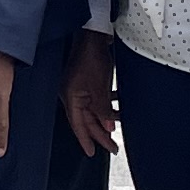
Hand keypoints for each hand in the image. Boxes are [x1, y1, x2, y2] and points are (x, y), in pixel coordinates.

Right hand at [66, 31, 117, 157]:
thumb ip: (103, 110)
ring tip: (119, 128)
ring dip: (106, 118)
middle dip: (100, 134)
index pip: (78, 125)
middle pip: (87, 120)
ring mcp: (80, 88)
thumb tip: (108, 126)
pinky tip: (117, 108)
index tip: (92, 153)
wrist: (93, 35)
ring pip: (94, 110)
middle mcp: (73, 95)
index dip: (86, 140)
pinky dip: (107, 105)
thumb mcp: (99, 88)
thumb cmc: (91, 58)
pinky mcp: (88, 81)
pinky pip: (97, 99)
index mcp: (71, 98)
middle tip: (113, 147)